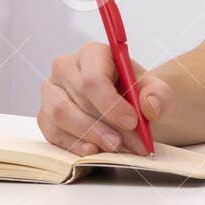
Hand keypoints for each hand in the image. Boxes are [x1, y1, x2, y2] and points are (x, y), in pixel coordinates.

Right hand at [39, 42, 172, 155]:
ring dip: (88, 135)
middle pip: (77, 97)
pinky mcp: (45, 115)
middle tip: (127, 144)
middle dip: (104, 125)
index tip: (132, 122)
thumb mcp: (155, 90)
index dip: (111, 104)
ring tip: (114, 148)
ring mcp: (51, 91)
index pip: (93, 78)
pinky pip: (51, 132)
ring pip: (59, 115)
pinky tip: (92, 150)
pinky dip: (72, 144)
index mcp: (93, 53)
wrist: (125, 107)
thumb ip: (158, 95)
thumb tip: (150, 106)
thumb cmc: (135, 94)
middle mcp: (65, 67)